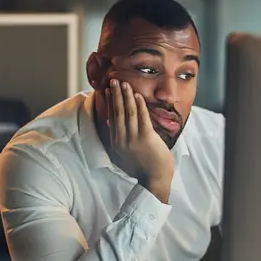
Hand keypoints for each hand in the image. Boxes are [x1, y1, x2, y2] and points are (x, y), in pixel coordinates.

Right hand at [105, 79, 174, 202]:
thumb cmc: (142, 166)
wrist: (154, 179)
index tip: (106, 90)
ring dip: (126, 96)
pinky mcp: (146, 138)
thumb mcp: (124, 153)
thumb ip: (118, 138)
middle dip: (115, 95)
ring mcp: (133, 139)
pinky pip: (142, 118)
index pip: (111, 117)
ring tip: (125, 84)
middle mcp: (122, 140)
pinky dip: (139, 105)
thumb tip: (111, 122)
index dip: (109, 102)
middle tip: (113, 80)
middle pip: (117, 112)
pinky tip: (137, 95)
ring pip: (128, 113)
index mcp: (116, 143)